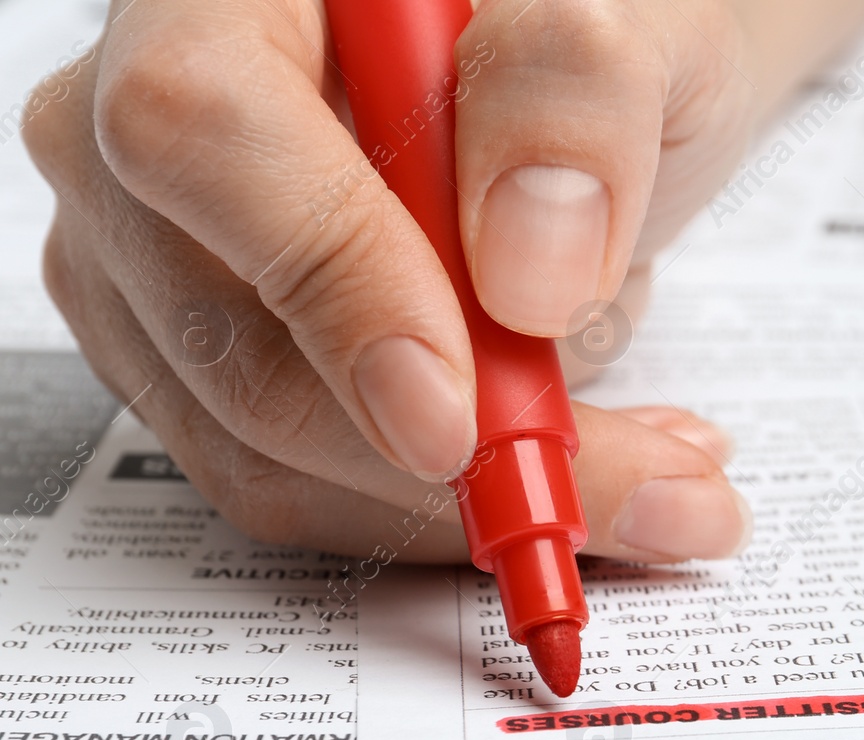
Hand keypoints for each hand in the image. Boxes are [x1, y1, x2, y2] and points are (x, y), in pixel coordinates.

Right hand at [23, 0, 778, 563]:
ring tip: (654, 470)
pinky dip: (450, 511)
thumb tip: (526, 275)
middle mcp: (154, 131)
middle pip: (229, 340)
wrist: (590, 104)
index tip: (457, 416)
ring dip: (470, 501)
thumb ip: (579, 95)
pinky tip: (571, 458)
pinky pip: (307, 486)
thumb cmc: (601, 33)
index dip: (334, 289)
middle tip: (653, 492)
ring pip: (269, 451)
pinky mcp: (211, 368)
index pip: (206, 134)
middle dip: (447, 459)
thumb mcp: (642, 19)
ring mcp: (165, 264)